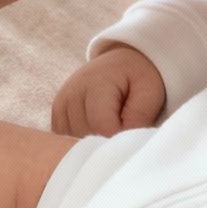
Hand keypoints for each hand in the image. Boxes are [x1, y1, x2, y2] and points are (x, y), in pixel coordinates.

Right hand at [52, 45, 166, 136]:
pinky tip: (95, 130)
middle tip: (123, 127)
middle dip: (107, 140)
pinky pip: (64, 139)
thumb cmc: (137, 78)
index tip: (132, 134)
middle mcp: (72, 92)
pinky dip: (79, 141)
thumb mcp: (150, 91)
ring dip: (92, 142)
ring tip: (110, 125)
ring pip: (72, 141)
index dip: (119, 138)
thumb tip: (125, 144)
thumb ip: (140, 117)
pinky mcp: (57, 112)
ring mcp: (61, 102)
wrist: (119, 63)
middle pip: (86, 136)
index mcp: (96, 82)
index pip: (102, 125)